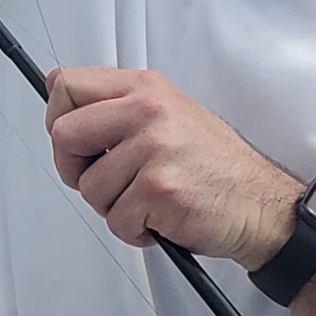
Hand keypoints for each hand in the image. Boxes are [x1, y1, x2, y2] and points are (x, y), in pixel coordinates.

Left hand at [45, 67, 304, 271]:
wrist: (261, 205)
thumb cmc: (210, 166)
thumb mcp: (165, 114)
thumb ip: (112, 103)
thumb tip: (54, 85)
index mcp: (144, 88)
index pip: (66, 86)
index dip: (57, 121)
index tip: (76, 144)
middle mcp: (148, 110)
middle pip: (63, 136)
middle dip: (74, 170)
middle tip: (107, 181)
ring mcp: (153, 148)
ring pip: (88, 188)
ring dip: (112, 207)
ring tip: (147, 200)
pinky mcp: (157, 188)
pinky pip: (115, 220)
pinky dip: (134, 230)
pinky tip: (161, 219)